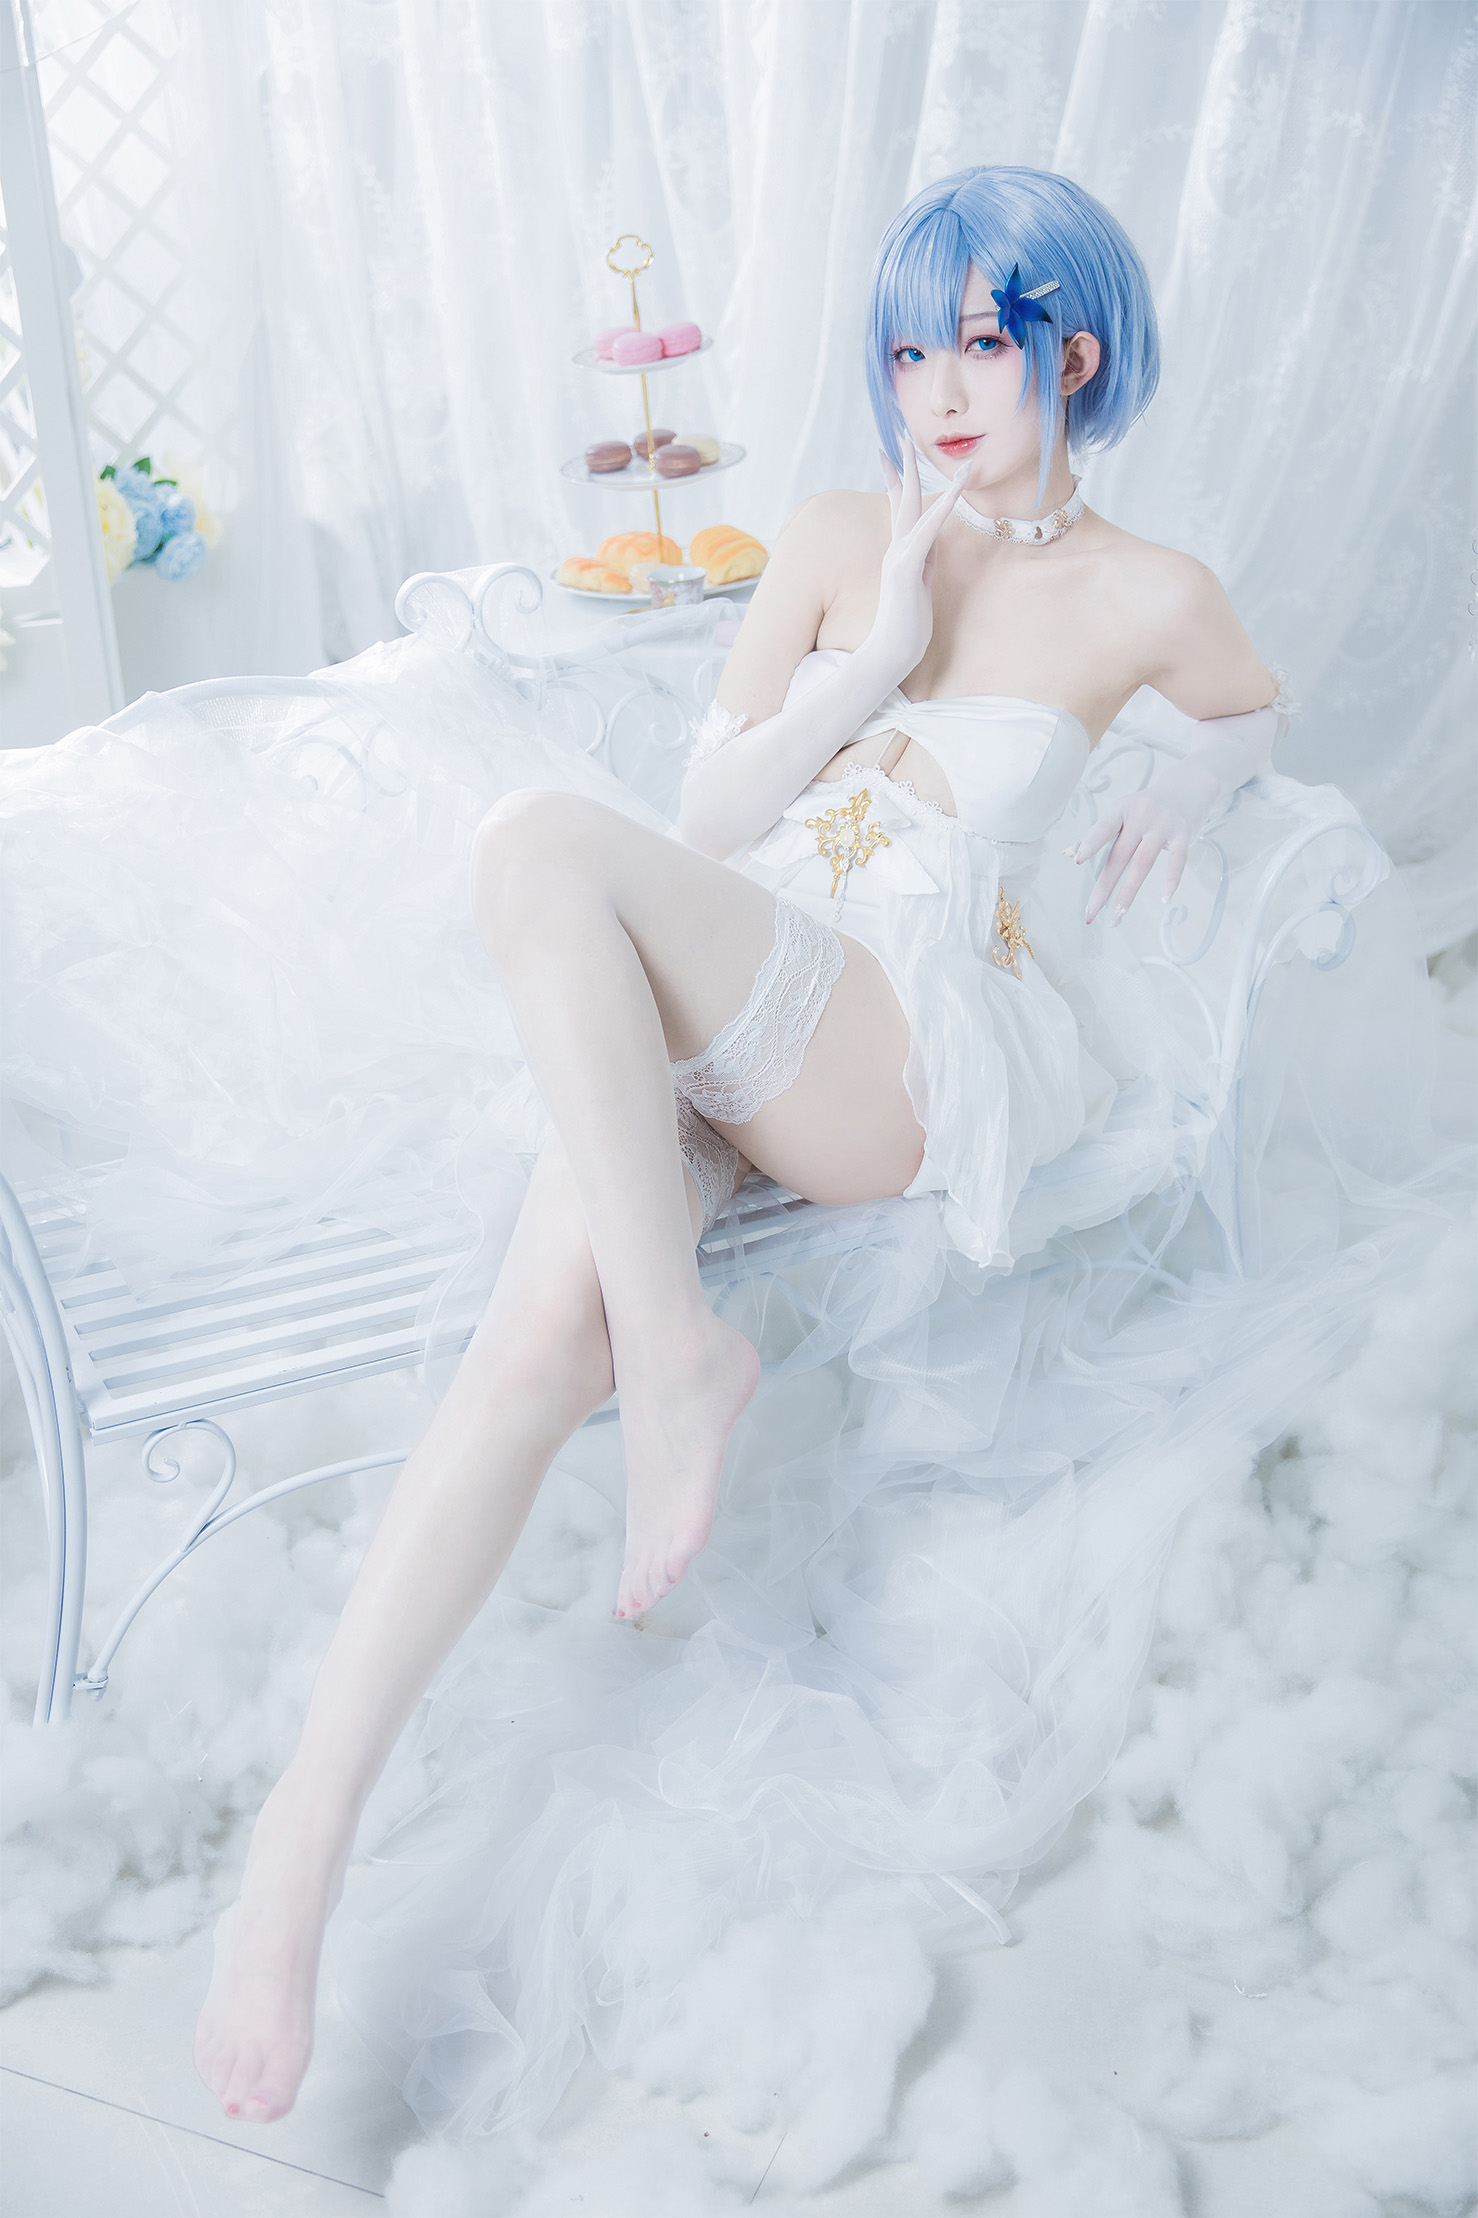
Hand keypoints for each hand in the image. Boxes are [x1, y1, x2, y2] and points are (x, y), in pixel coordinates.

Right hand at [866, 444, 969, 685]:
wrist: (890, 654)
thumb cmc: (906, 627)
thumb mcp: (920, 586)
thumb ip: (924, 561)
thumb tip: (932, 542)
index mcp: (899, 552)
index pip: (897, 508)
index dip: (894, 480)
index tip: (890, 455)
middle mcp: (896, 548)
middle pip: (900, 497)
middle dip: (902, 464)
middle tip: (901, 434)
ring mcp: (900, 556)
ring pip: (912, 505)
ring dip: (917, 472)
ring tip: (916, 443)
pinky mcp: (907, 568)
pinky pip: (929, 529)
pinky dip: (945, 504)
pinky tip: (958, 485)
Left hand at [1073, 760, 1217, 925]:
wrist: (1188, 785)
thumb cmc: (1147, 806)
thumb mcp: (1122, 812)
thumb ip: (1098, 833)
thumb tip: (1067, 853)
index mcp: (1122, 808)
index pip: (1104, 827)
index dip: (1090, 842)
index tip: (1077, 860)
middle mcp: (1142, 814)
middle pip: (1120, 855)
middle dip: (1104, 887)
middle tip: (1091, 912)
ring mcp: (1164, 824)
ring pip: (1143, 862)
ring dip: (1128, 892)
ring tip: (1117, 916)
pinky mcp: (1184, 833)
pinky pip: (1178, 859)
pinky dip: (1172, 879)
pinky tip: (1164, 899)